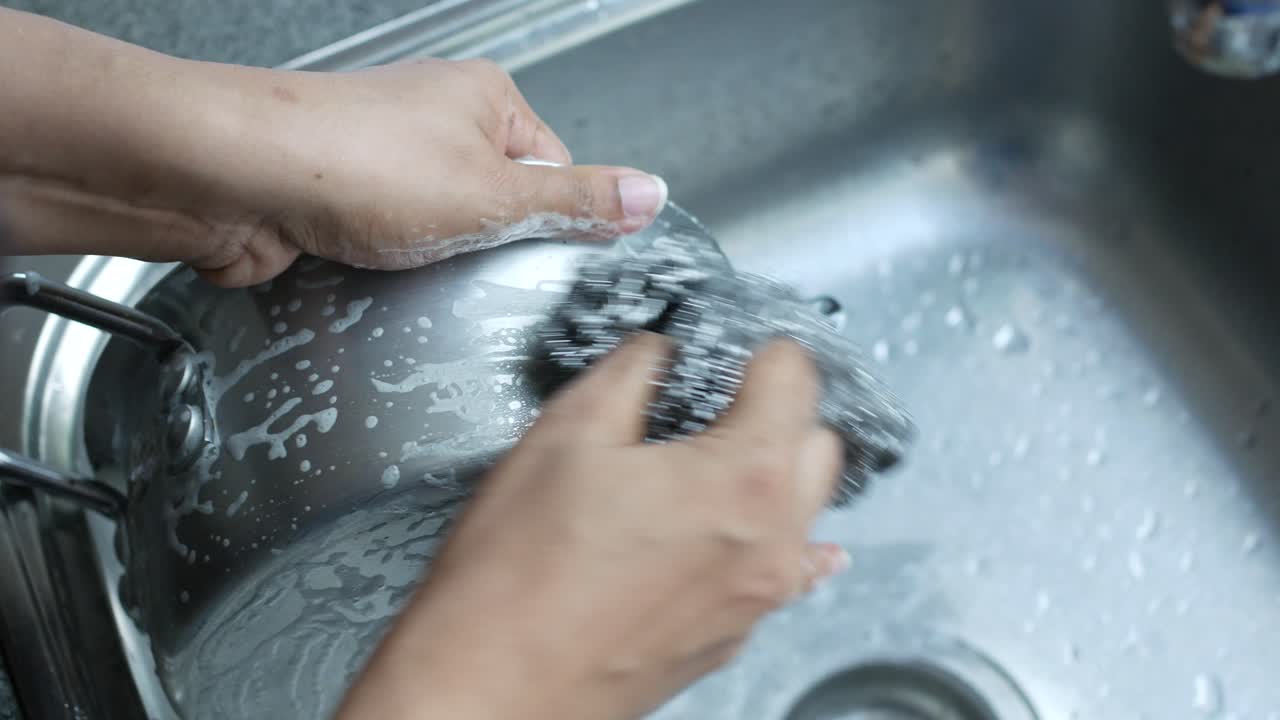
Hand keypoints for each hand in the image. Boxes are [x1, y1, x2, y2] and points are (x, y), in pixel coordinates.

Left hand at [0, 10, 668, 285]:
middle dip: (486, 247)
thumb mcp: (492, 194)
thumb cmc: (358, 165)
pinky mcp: (339, 196)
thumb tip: (652, 194)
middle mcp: (433, 118)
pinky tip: (377, 276)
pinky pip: (388, 242)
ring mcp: (381, 156)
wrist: (232, 178)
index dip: (550, 223)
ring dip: (432, 260)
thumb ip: (575, 201)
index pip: (552, 171)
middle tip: (472, 271)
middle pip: (495, 203)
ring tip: (414, 269)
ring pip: (439, 228)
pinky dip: (387, 266)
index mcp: (485, 98)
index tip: (541, 261)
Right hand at [336, 335, 848, 719]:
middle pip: (817, 445)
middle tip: (715, 397)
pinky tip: (732, 531)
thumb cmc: (516, 579)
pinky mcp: (730, 636)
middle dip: (776, 409)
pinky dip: (769, 540)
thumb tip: (657, 354)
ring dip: (772, 473)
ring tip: (704, 462)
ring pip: (804, 511)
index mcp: (741, 477)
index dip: (758, 349)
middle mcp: (770, 543)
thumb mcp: (562, 437)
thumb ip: (628, 375)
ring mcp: (756, 598)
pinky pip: (782, 573)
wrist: (487, 691)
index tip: (728, 350)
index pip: (795, 377)